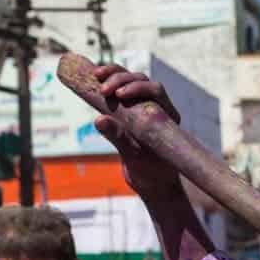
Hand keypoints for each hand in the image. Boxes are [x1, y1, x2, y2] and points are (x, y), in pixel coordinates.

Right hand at [92, 64, 182, 197]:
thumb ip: (119, 139)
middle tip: (103, 89)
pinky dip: (107, 83)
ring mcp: (142, 108)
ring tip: (95, 75)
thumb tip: (98, 120)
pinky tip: (93, 78)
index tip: (119, 95)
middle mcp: (157, 108)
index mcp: (167, 117)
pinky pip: (119, 91)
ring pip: (129, 82)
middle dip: (121, 79)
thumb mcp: (134, 157)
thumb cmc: (151, 173)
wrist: (153, 184)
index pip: (156, 91)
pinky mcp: (128, 111)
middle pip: (141, 81)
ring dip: (113, 75)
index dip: (138, 87)